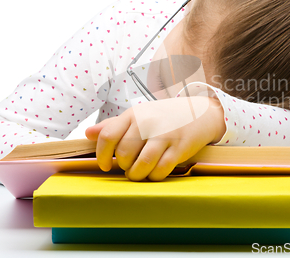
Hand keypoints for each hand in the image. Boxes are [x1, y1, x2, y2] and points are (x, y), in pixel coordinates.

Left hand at [85, 96, 225, 180]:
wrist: (201, 113)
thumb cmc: (165, 117)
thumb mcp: (140, 115)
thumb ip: (114, 125)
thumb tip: (87, 134)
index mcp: (134, 114)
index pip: (108, 136)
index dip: (103, 155)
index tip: (106, 165)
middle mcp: (148, 122)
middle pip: (125, 153)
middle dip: (125, 166)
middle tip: (130, 166)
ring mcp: (165, 135)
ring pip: (141, 165)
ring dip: (138, 174)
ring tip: (140, 172)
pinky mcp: (180, 147)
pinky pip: (160, 170)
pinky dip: (155, 176)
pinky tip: (155, 172)